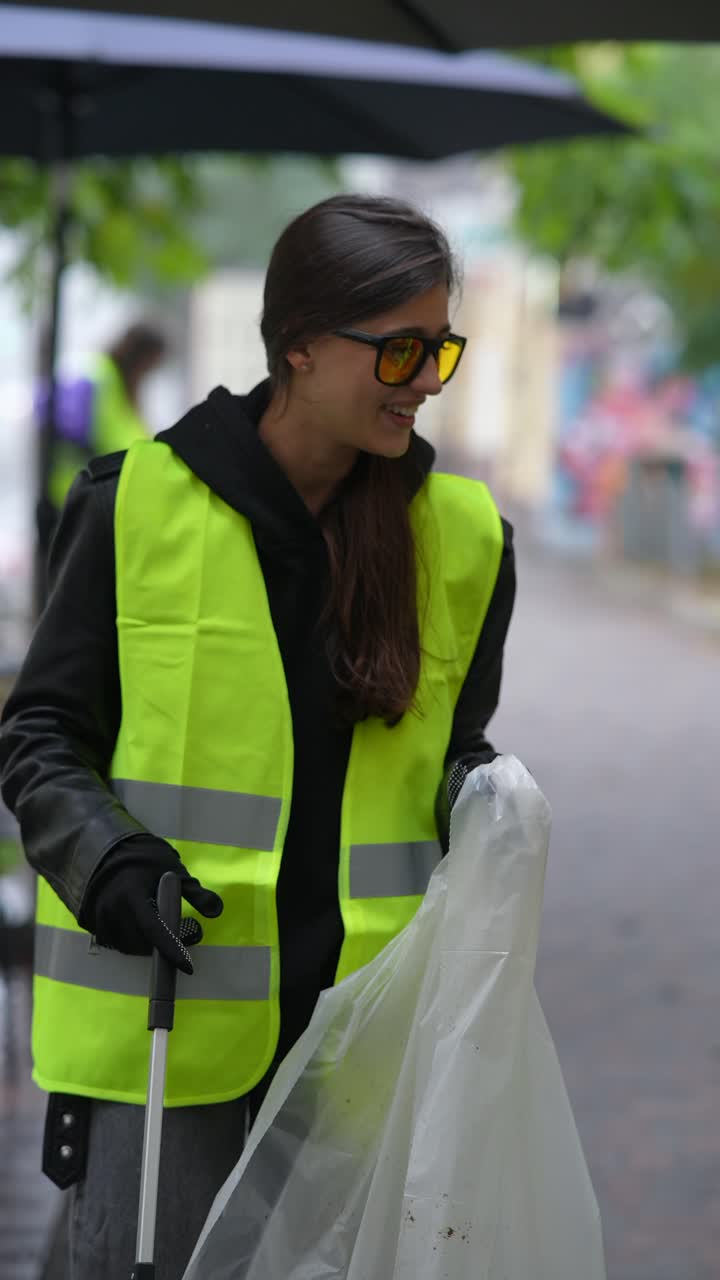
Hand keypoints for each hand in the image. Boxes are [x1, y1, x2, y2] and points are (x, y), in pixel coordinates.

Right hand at [79, 834, 223, 974]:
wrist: (110, 851)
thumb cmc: (146, 861)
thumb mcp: (174, 872)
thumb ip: (196, 893)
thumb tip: (216, 911)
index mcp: (133, 893)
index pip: (154, 930)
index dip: (172, 950)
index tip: (188, 966)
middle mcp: (112, 907)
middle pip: (141, 944)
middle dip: (163, 947)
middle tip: (181, 935)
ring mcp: (99, 916)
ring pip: (128, 947)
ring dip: (147, 945)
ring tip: (160, 926)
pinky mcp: (92, 922)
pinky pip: (115, 942)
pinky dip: (131, 941)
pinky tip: (140, 928)